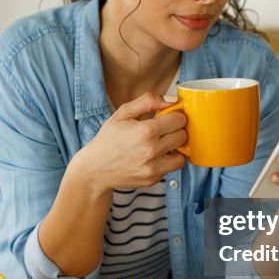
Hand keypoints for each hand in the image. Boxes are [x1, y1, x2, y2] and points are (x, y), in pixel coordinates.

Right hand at [72, 92, 186, 193]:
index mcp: (145, 131)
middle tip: (165, 129)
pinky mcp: (153, 179)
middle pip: (183, 135)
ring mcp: (153, 167)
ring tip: (163, 143)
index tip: (168, 117)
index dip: (175, 115)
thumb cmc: (109, 138)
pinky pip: (172, 167)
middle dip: (177, 130)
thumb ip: (148, 101)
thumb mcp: (123, 113)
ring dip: (176, 148)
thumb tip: (173, 99)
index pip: (179, 119)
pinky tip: (155, 156)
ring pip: (182, 154)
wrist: (95, 168)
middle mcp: (151, 150)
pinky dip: (168, 161)